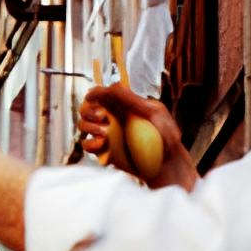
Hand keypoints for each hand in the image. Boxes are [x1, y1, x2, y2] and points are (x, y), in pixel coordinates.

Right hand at [76, 80, 195, 188]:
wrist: (167, 165)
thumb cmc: (165, 137)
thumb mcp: (152, 113)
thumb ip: (131, 99)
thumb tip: (111, 86)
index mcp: (123, 105)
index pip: (101, 95)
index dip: (94, 95)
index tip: (92, 98)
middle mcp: (112, 118)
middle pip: (87, 108)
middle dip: (87, 111)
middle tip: (101, 118)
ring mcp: (106, 135)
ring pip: (84, 125)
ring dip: (89, 127)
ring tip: (105, 135)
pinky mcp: (104, 151)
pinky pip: (88, 145)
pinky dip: (91, 145)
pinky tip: (104, 147)